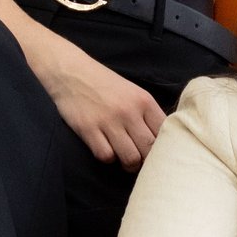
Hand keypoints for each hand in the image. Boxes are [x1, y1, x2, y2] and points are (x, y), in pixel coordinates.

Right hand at [31, 32, 165, 167]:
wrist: (71, 72)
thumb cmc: (104, 84)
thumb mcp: (133, 92)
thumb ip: (147, 114)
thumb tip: (161, 141)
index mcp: (144, 101)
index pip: (164, 133)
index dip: (162, 147)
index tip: (156, 152)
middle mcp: (129, 111)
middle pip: (149, 149)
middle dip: (146, 160)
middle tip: (140, 160)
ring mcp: (109, 121)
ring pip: (130, 158)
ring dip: (129, 164)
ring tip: (124, 159)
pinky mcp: (88, 129)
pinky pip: (106, 156)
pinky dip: (108, 157)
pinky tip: (106, 149)